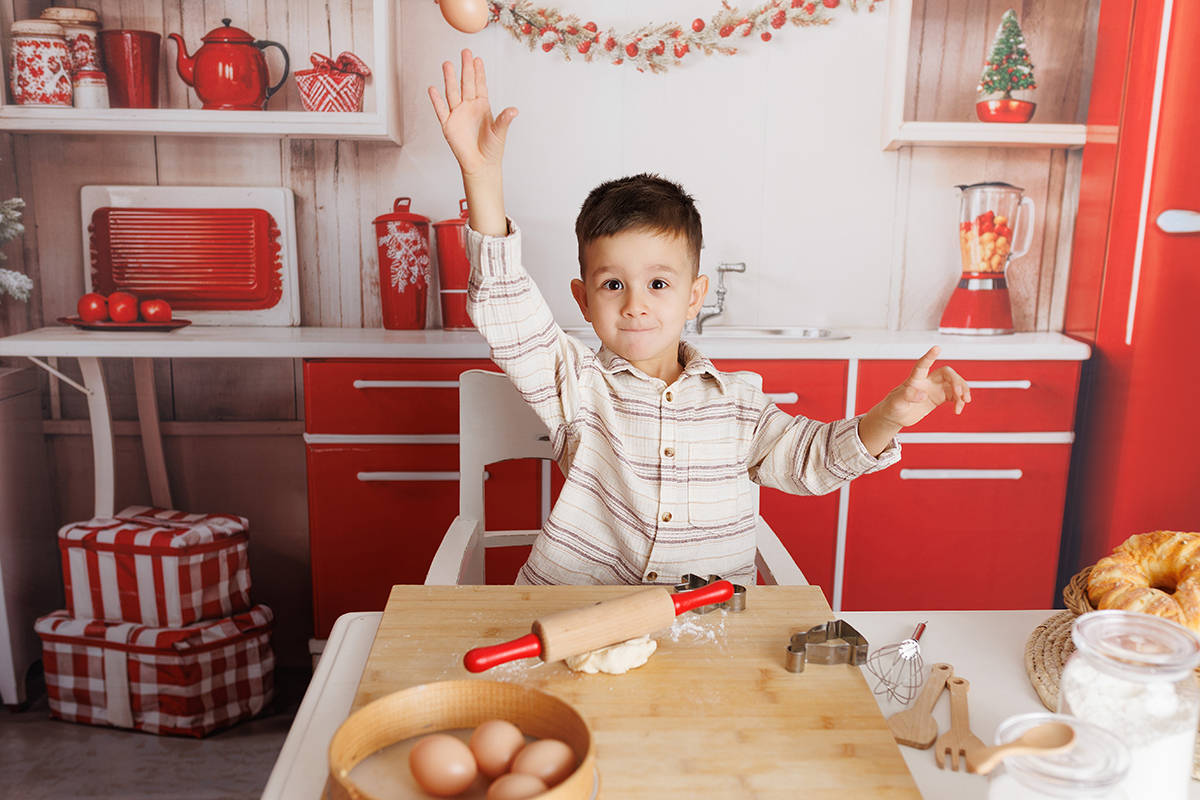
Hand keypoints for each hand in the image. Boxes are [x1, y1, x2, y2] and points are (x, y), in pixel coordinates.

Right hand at [428, 49, 517, 178]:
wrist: (481, 165)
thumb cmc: (492, 149)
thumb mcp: (500, 132)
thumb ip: (504, 119)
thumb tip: (514, 110)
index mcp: (482, 107)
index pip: (479, 85)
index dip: (478, 72)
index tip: (477, 59)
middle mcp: (469, 107)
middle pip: (466, 84)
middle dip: (465, 68)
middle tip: (465, 52)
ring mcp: (457, 114)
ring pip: (452, 93)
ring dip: (450, 79)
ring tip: (447, 64)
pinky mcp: (448, 125)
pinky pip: (441, 110)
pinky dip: (436, 100)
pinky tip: (433, 88)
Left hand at [877, 346, 971, 427]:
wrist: (895, 416)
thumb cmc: (892, 407)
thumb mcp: (896, 403)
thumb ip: (907, 396)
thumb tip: (922, 394)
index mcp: (914, 380)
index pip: (922, 365)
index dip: (929, 357)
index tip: (936, 348)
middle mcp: (926, 382)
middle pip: (946, 373)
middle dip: (956, 381)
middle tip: (960, 393)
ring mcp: (934, 389)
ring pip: (954, 383)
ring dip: (963, 391)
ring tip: (965, 402)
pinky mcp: (939, 397)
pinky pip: (954, 395)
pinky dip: (960, 401)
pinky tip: (958, 409)